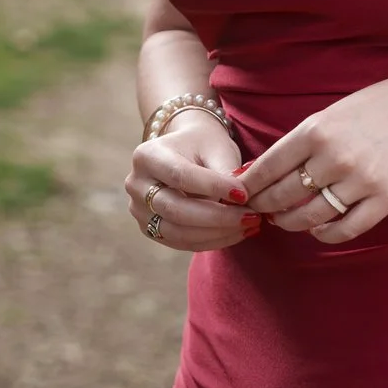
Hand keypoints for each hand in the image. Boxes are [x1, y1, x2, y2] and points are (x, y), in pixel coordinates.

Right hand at [123, 110, 260, 250]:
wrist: (185, 151)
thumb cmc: (203, 145)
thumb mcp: (217, 147)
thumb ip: (226, 171)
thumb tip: (240, 201)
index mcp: (147, 156)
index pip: (181, 176)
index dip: (213, 188)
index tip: (244, 194)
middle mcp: (136, 184)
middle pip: (175, 209)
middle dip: (217, 217)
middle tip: (251, 216)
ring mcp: (139, 210)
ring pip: (178, 232)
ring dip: (217, 234)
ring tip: (249, 226)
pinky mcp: (150, 228)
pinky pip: (181, 242)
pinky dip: (211, 241)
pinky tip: (236, 233)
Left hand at [242, 66, 387, 243]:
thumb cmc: (378, 107)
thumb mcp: (332, 113)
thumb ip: (301, 141)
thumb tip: (263, 170)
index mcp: (316, 130)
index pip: (267, 167)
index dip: (248, 186)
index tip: (238, 194)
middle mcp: (334, 157)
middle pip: (282, 196)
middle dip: (263, 207)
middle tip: (257, 210)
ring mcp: (360, 180)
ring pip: (309, 216)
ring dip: (289, 223)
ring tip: (284, 220)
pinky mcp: (385, 199)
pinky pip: (344, 229)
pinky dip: (325, 235)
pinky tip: (318, 229)